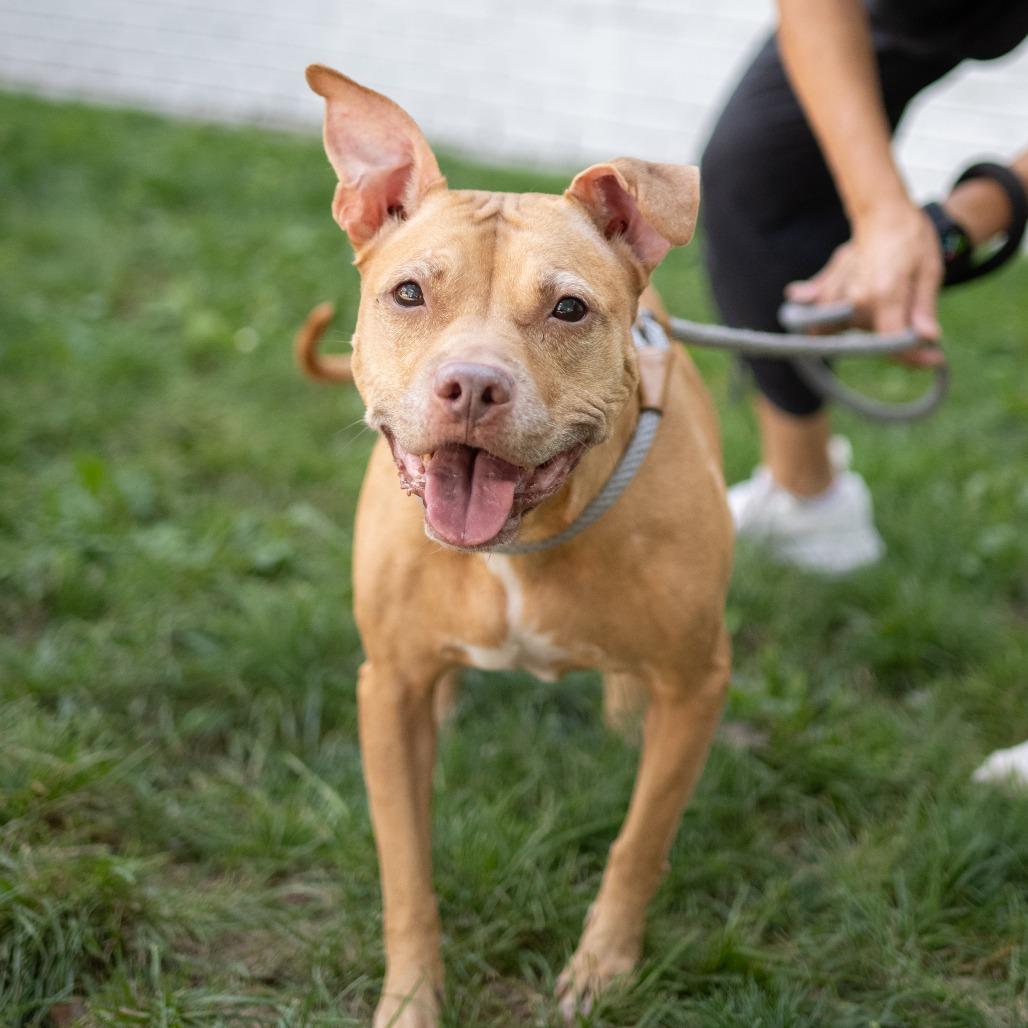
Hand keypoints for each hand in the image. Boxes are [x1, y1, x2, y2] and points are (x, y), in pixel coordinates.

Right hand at [785, 202, 944, 366]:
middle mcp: (854, 298)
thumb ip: (924, 308)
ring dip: (857, 331)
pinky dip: (814, 311)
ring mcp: (836, 293)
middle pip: (868, 339)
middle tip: (915, 328)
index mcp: (883, 294)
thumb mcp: (929, 271)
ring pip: (841, 330)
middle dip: (890, 340)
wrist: (883, 211)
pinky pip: (815, 310)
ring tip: (881, 315)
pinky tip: (807, 302)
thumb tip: (928, 339)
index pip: (891, 341)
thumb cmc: (911, 239)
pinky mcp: (826, 288)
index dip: (912, 356)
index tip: (933, 360)